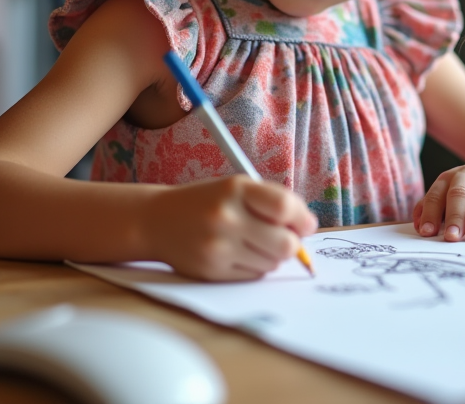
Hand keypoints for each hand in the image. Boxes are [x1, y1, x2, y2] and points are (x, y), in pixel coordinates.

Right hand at [142, 176, 316, 280]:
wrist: (156, 221)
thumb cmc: (206, 202)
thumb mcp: (236, 188)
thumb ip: (272, 202)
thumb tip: (307, 229)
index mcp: (236, 189)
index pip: (285, 207)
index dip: (302, 219)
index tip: (305, 225)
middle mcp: (226, 217)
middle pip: (285, 244)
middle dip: (291, 244)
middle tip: (283, 238)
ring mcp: (218, 246)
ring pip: (272, 263)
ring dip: (272, 256)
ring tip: (254, 243)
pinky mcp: (212, 271)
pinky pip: (254, 276)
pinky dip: (255, 267)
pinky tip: (238, 254)